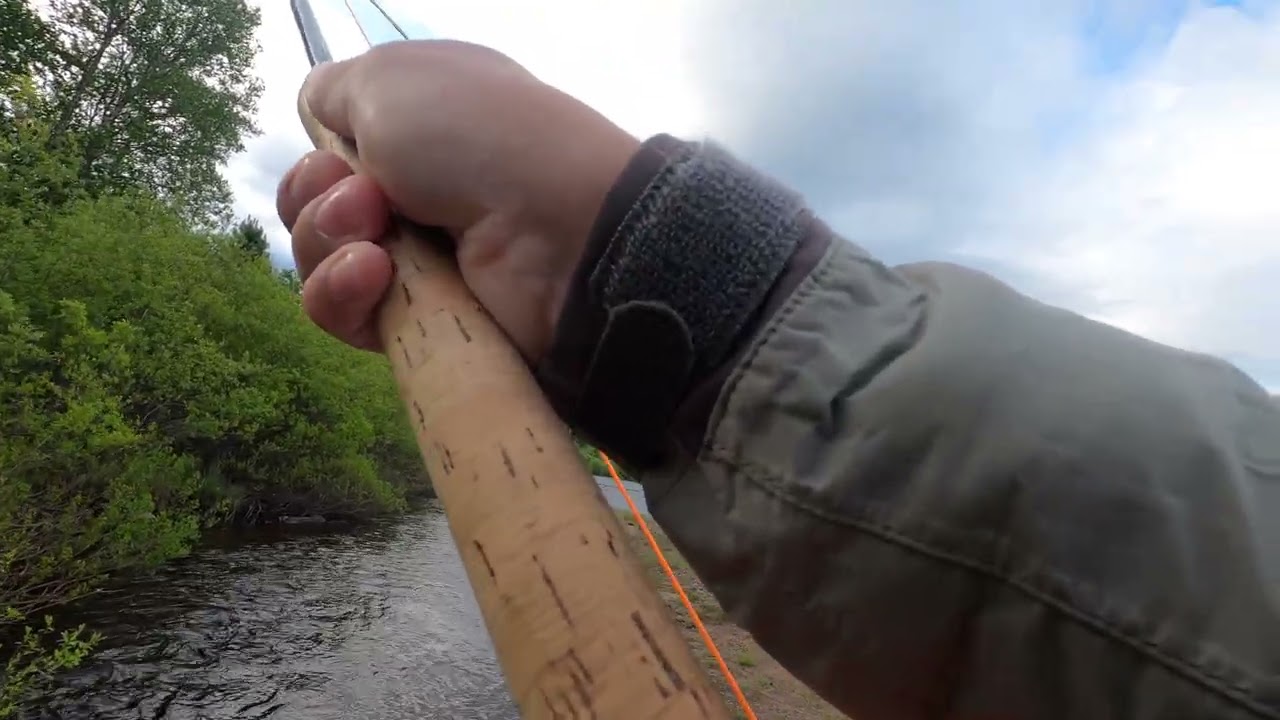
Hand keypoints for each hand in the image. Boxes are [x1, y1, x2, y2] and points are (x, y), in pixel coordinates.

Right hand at [276, 39, 639, 361]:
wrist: (557, 231)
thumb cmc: (476, 137)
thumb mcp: (388, 79)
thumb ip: (331, 91)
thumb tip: (316, 115)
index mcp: (417, 125)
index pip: (332, 147)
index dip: (321, 153)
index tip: (343, 152)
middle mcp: (417, 189)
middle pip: (313, 206)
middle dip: (317, 198)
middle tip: (368, 200)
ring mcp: (419, 259)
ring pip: (319, 261)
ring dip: (326, 243)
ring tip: (375, 240)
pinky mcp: (420, 320)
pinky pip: (342, 313)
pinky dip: (343, 293)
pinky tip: (376, 276)